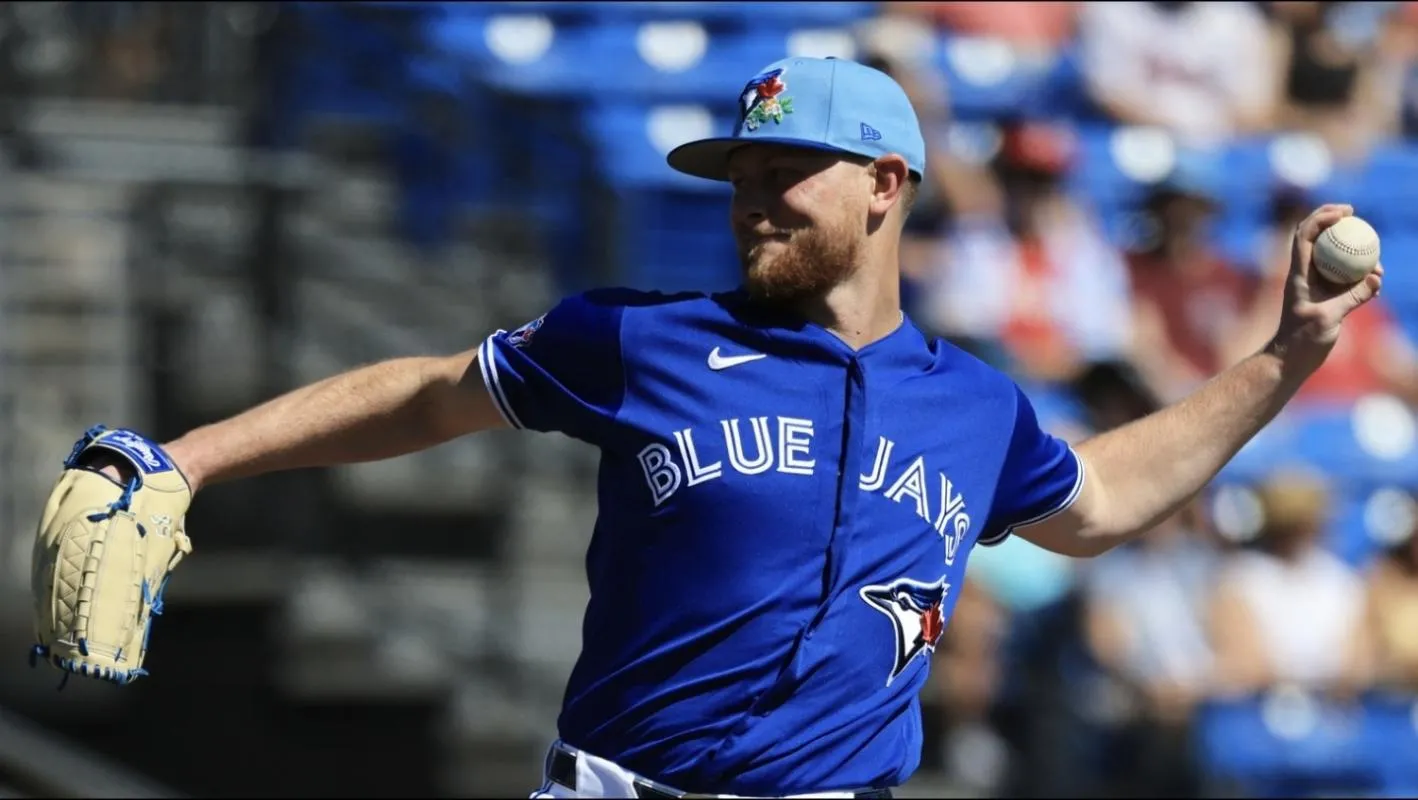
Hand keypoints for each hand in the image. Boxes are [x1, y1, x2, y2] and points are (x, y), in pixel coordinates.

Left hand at [1268, 203, 1383, 375]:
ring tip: (1377, 263)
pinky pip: (1345, 278)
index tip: (1344, 212)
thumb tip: (1376, 276)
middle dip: (1333, 221)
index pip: (1304, 235)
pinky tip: (1376, 285)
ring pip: (1334, 257)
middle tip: (1355, 214)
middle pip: (1316, 238)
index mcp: (1298, 274)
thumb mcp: (1329, 318)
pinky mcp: (1327, 295)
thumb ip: (1353, 297)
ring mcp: (1316, 284)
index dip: (1321, 217)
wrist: (1291, 359)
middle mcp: (1305, 274)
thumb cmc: (1301, 340)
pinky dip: (1359, 276)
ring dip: (1352, 251)